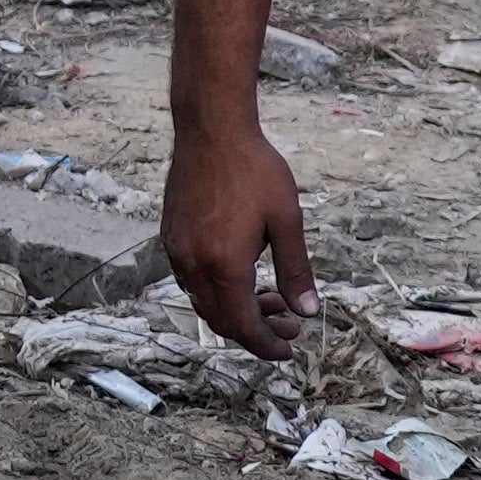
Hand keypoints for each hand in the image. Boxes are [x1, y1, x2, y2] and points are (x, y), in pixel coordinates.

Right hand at [164, 112, 310, 354]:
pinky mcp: (171, 238)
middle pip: (222, 321)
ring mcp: (178, 252)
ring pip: (205, 304)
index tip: (288, 349)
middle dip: (256, 331)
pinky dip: (218, 292)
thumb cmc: (255, 169)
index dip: (266, 345)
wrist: (211, 130)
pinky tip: (243, 275)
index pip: (243, 326)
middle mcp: (195, 265)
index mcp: (225, 265)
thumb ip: (296, 270)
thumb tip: (309, 310)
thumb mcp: (287, 220)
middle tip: (290, 324)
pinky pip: (192, 282)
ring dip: (237, 311)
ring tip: (272, 298)